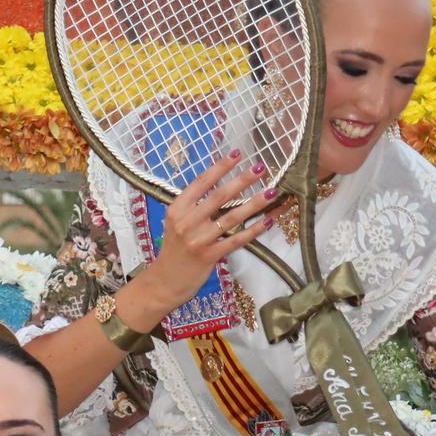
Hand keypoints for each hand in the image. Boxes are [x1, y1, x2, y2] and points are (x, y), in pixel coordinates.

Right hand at [133, 151, 279, 315]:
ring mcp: (198, 239)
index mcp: (177, 208)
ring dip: (254, 203)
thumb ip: (194, 206)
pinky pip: (236, 240)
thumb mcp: (177, 223)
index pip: (201, 182)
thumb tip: (222, 186)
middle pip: (219, 196)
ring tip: (271, 192)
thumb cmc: (174, 249)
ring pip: (231, 217)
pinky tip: (268, 221)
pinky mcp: (209, 256)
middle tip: (260, 167)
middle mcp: (187, 221)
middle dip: (242, 180)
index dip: (220, 167)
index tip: (237, 153)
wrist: (165, 281)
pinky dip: (254, 230)